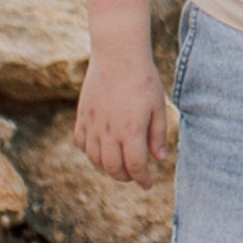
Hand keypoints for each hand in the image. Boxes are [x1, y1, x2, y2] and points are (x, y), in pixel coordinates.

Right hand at [76, 45, 172, 186]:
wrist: (118, 57)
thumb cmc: (144, 79)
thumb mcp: (158, 106)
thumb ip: (157, 135)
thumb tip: (160, 159)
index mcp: (130, 131)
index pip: (135, 165)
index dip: (142, 178)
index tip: (148, 185)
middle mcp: (108, 133)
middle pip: (113, 168)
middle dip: (125, 176)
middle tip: (135, 176)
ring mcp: (92, 126)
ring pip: (95, 159)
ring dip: (108, 167)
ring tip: (120, 165)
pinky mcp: (82, 118)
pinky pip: (82, 144)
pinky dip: (91, 153)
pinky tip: (101, 151)